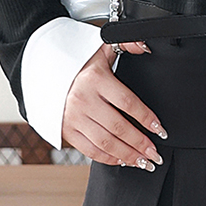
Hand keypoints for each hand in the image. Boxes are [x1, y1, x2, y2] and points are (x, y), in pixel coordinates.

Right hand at [60, 39, 166, 168]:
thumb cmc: (78, 64)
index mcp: (95, 79)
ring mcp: (74, 117)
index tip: (160, 130)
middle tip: (156, 154)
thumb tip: (146, 47)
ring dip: (128, 155)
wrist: (45, 72)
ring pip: (105, 142)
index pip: (127, 102)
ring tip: (144, 162)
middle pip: (118, 127)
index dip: (147, 118)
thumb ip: (126, 43)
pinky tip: (123, 160)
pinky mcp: (66, 130)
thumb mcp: (101, 48)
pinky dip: (108, 158)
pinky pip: (90, 150)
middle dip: (140, 143)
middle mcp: (83, 99)